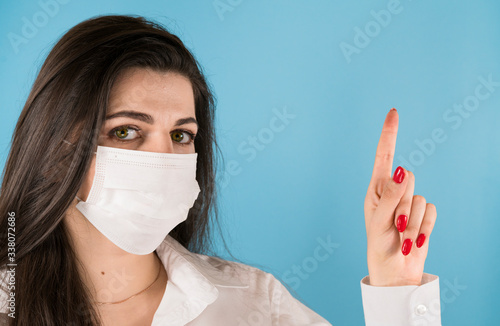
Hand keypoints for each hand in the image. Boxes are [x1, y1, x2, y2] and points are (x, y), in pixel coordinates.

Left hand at [364, 109, 436, 286]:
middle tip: (393, 224)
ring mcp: (410, 203)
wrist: (395, 271)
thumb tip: (400, 171)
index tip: (393, 112)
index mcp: (376, 189)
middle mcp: (393, 191)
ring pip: (421, 196)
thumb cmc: (379, 246)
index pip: (384, 155)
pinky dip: (424, 227)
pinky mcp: (424, 215)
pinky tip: (414, 239)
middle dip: (403, 203)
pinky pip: (432, 210)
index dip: (389, 134)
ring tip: (400, 235)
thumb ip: (390, 196)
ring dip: (412, 220)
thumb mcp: (378, 221)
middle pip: (408, 178)